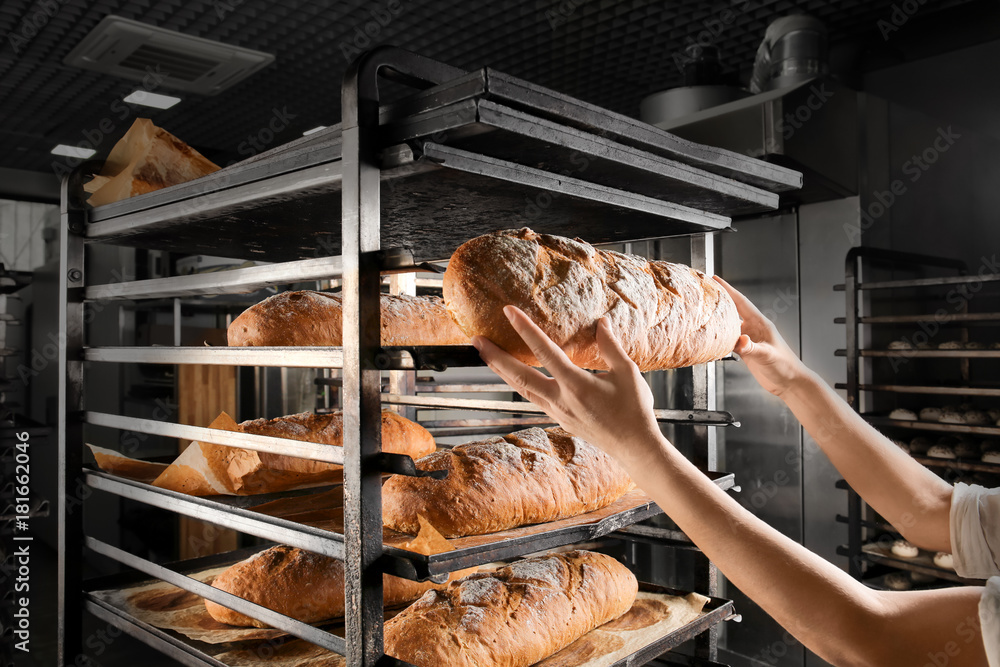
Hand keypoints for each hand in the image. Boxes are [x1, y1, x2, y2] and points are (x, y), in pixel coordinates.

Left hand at [471, 306, 661, 465]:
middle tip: (476, 340)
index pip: (544, 351)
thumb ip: (611, 346)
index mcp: (576, 384)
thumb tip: (601, 322)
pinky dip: (518, 383)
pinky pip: (532, 397)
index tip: (509, 312)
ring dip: (501, 370)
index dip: (525, 329)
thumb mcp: (628, 372)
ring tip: (486, 355)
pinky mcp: (558, 418)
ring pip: (521, 388)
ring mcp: (556, 411)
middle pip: (519, 375)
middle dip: (496, 356)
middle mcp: (560, 399)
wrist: (633, 447)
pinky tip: (513, 375)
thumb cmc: (634, 410)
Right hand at [714, 276, 807, 396]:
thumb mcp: (768, 355)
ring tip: (703, 314)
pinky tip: (711, 339)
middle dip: (720, 300)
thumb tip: (740, 340)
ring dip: (718, 320)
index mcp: (760, 324)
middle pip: (733, 311)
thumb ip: (752, 348)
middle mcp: (753, 329)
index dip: (728, 290)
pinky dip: (720, 338)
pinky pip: (729, 340)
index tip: (716, 280)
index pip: (742, 303)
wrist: (789, 383)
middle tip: (705, 292)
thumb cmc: (785, 366)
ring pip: (729, 326)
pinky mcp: (746, 351)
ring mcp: (749, 340)